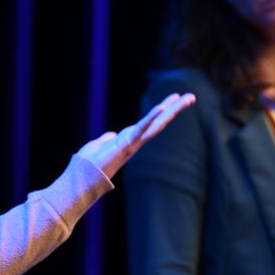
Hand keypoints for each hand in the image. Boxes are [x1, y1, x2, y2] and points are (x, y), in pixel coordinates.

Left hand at [77, 92, 195, 177]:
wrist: (82, 178)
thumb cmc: (88, 164)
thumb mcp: (99, 146)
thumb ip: (106, 140)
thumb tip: (110, 136)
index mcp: (130, 139)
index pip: (151, 122)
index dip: (163, 110)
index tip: (175, 98)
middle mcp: (136, 141)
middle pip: (160, 122)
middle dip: (176, 109)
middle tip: (192, 97)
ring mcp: (133, 143)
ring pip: (157, 124)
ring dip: (172, 110)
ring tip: (185, 98)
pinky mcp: (126, 144)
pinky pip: (141, 129)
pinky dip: (151, 118)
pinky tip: (162, 107)